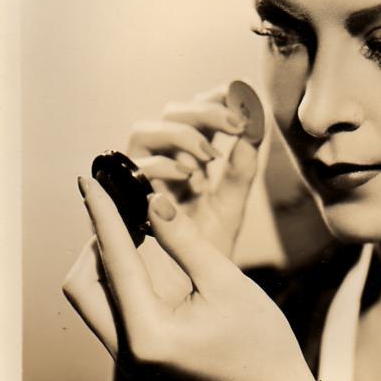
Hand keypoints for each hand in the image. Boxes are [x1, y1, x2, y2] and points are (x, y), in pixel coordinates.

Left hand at [63, 177, 314, 380]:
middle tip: (123, 210)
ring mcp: (129, 357)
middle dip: (94, 243)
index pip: (113, 262)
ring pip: (91, 298)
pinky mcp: (138, 355)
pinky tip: (141, 255)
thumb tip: (152, 201)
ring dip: (104, 261)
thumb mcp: (225, 282)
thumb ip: (184, 240)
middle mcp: (127, 350)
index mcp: (148, 334)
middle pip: (82, 286)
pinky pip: (110, 309)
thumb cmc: (259, 340)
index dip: (102, 215)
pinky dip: (117, 279)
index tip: (88, 180)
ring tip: (133, 228)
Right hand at [127, 84, 258, 257]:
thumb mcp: (231, 203)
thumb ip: (242, 168)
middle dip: (203, 111)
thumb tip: (256, 126)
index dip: (215, 96)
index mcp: (190, 154)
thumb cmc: (208, 245)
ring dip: (179, 135)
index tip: (241, 92)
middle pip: (171, 112)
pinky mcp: (123, 196)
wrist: (188, 287)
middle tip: (235, 123)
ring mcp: (140, 175)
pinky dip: (162, 164)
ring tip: (209, 156)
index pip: (197, 110)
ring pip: (144, 130)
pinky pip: (133, 167)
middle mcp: (162, 158)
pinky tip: (190, 176)